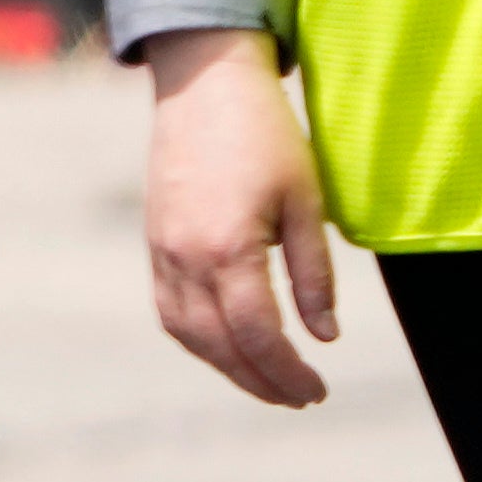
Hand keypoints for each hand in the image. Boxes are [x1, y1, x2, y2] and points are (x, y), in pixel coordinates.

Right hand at [140, 23, 339, 408]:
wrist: (202, 85)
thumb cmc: (265, 135)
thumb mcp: (306, 201)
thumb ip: (314, 273)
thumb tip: (325, 334)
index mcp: (228, 249)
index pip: (258, 334)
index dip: (289, 371)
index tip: (318, 390)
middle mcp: (186, 258)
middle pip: (219, 345)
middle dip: (260, 380)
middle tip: (300, 397)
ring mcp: (163, 252)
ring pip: (187, 334)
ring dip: (226, 366)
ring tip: (266, 380)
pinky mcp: (155, 242)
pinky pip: (170, 309)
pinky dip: (198, 339)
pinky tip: (227, 343)